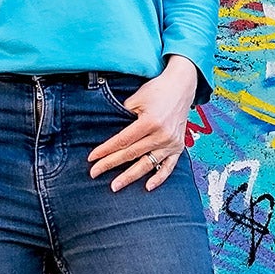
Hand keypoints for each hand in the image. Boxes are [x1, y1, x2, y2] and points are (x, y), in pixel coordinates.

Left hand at [87, 55, 196, 191]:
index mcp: (150, 122)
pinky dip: (159, 178)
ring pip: (147, 164)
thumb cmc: (157, 90)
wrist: (182, 86)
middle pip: (131, 154)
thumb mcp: (137, 98)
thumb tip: (111, 134)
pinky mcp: (178, 147)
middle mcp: (162, 135)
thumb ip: (124, 116)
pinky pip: (168, 167)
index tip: (92, 159)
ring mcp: (171, 143)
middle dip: (111, 164)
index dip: (106, 150)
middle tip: (94, 173)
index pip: (123, 141)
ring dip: (130, 177)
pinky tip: (147, 187)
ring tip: (115, 186)